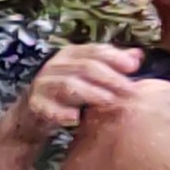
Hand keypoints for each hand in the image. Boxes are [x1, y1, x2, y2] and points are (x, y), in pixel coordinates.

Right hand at [14, 43, 141, 140]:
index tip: (134, 67)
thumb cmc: (65, 94)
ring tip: (109, 101)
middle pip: (86, 67)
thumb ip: (111, 65)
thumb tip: (137, 56)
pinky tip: (75, 119)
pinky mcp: (34, 105)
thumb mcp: (87, 77)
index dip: (115, 57)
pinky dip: (62, 113)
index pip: (95, 50)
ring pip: (69, 85)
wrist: (32, 115)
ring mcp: (43, 84)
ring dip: (91, 93)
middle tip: (129, 91)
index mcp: (70, 55)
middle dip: (110, 78)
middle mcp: (55, 65)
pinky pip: (49, 108)